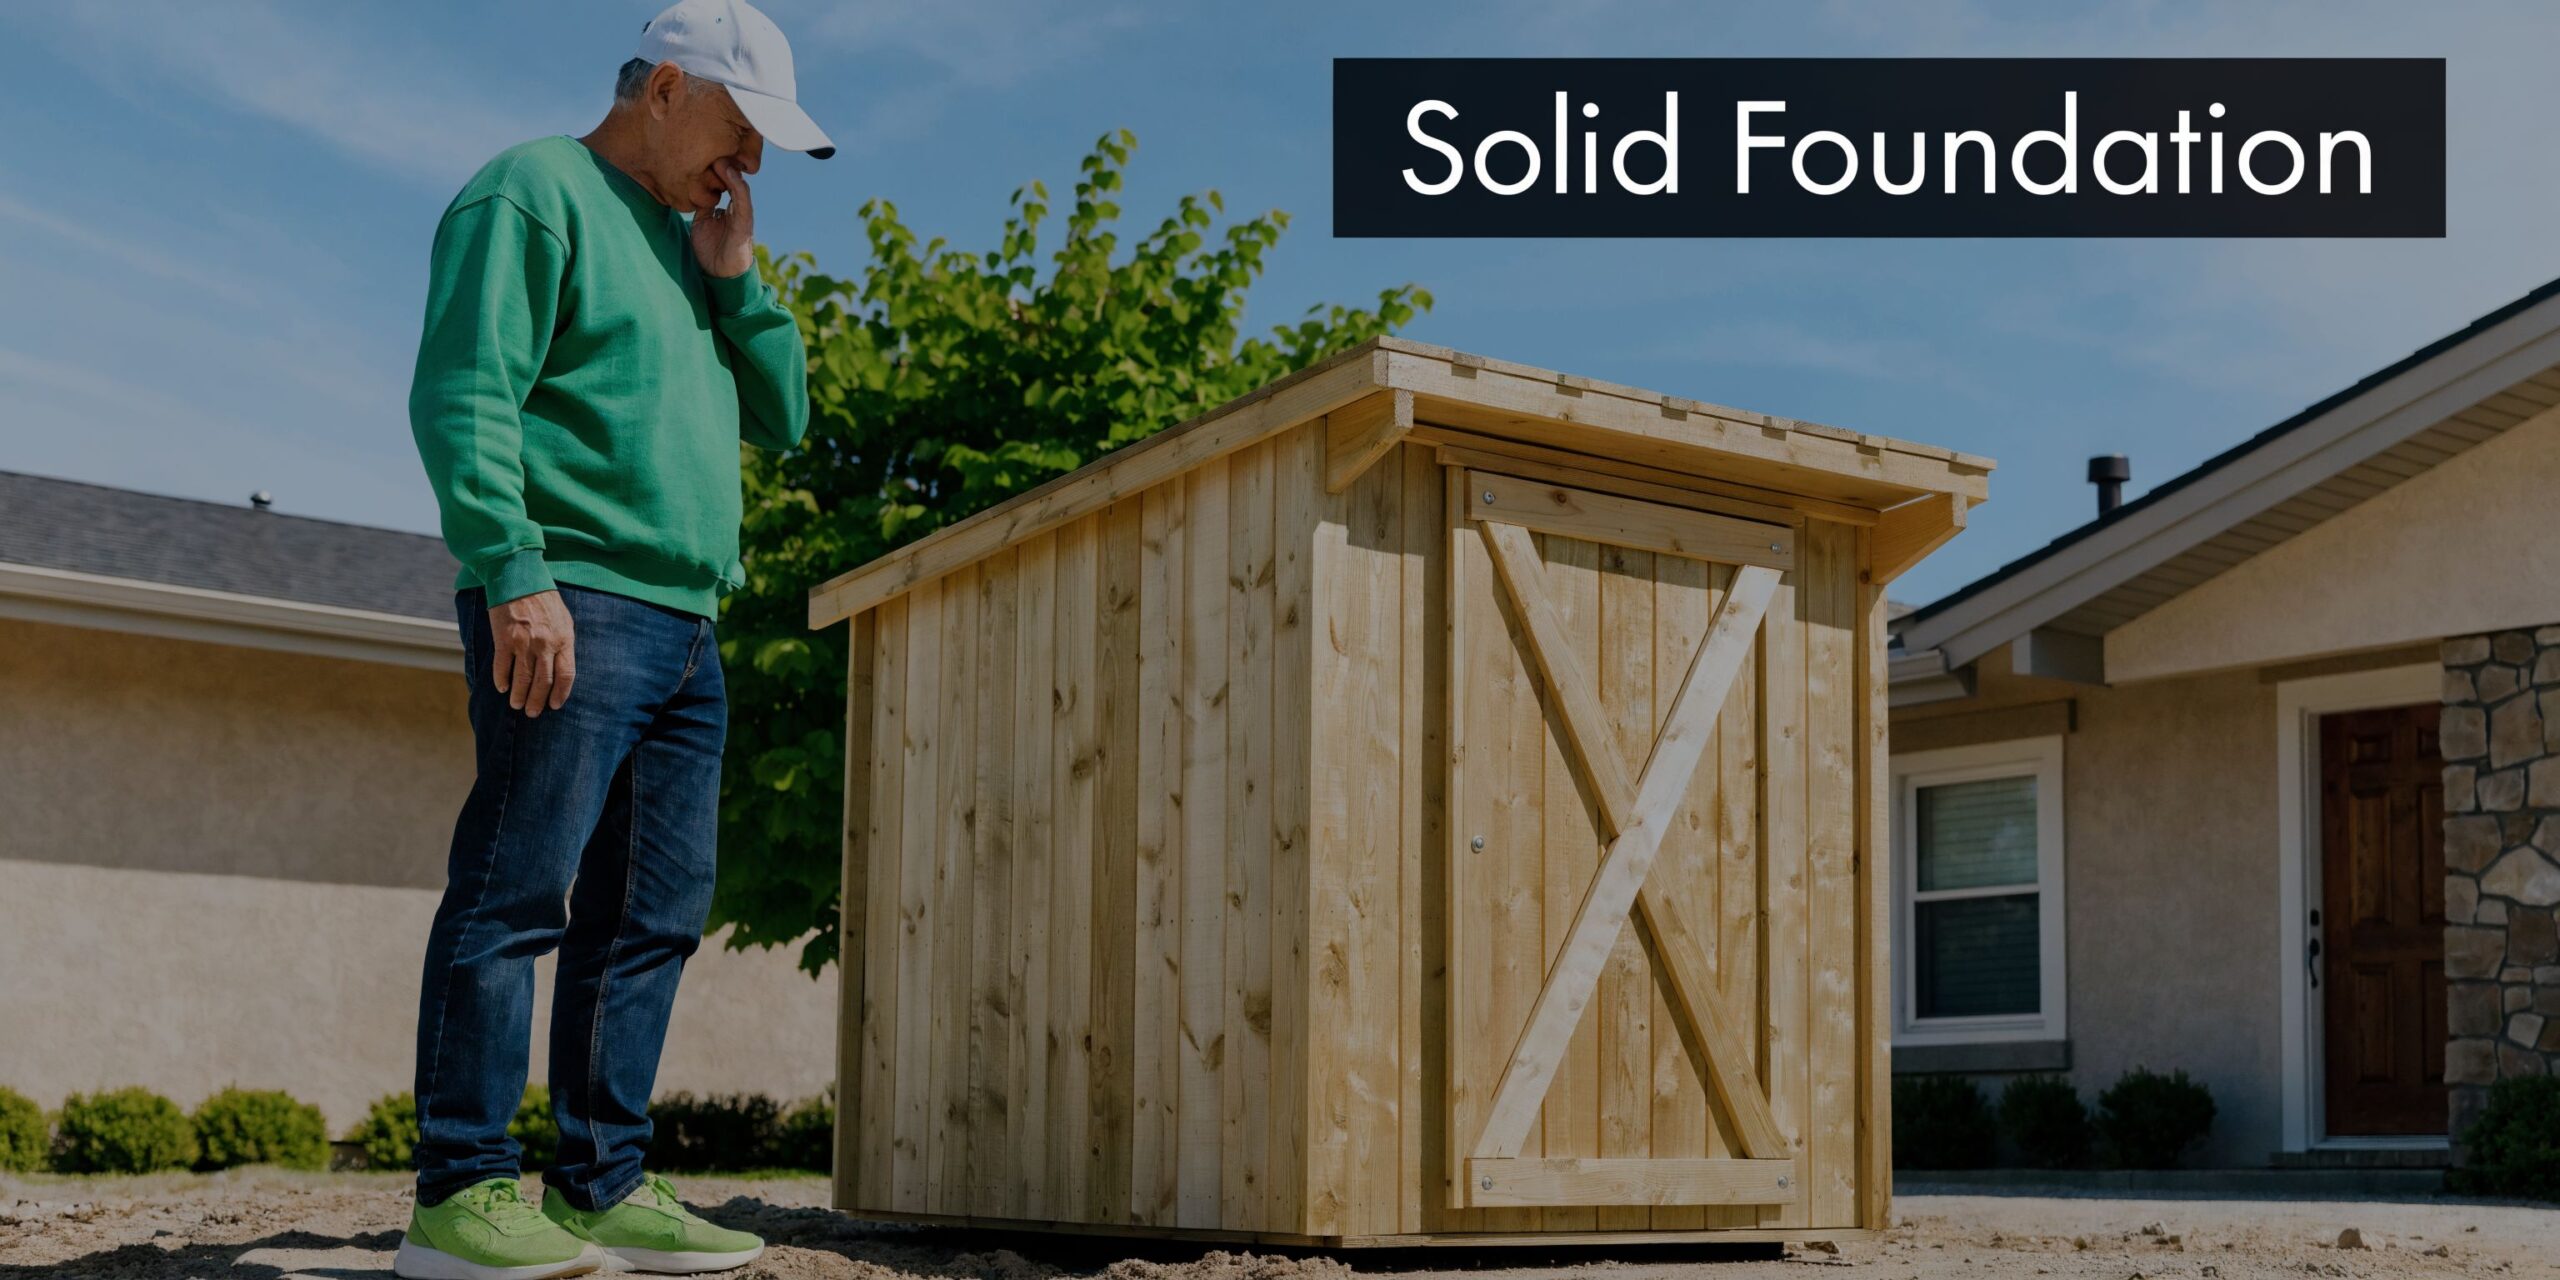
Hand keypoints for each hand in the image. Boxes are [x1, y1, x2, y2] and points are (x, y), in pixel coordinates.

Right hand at [487, 590, 575, 715]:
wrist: (519, 578)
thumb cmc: (544, 598)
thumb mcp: (563, 619)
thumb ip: (563, 642)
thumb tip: (561, 666)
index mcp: (564, 639)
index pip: (566, 675)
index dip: (560, 693)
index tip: (555, 705)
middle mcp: (545, 644)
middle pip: (544, 681)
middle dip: (538, 700)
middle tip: (533, 712)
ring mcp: (524, 643)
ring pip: (523, 679)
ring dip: (520, 695)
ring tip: (517, 705)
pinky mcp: (504, 639)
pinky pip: (503, 667)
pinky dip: (502, 680)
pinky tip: (502, 688)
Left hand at [690, 157, 755, 279]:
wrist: (719, 276)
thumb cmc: (710, 252)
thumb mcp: (700, 224)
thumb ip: (702, 209)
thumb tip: (695, 192)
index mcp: (727, 208)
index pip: (724, 183)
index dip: (716, 169)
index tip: (703, 154)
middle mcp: (737, 209)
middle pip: (732, 182)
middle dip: (724, 165)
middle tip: (712, 150)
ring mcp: (742, 215)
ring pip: (739, 187)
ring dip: (731, 172)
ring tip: (721, 157)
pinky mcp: (745, 223)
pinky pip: (743, 201)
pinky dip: (738, 186)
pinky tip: (730, 173)